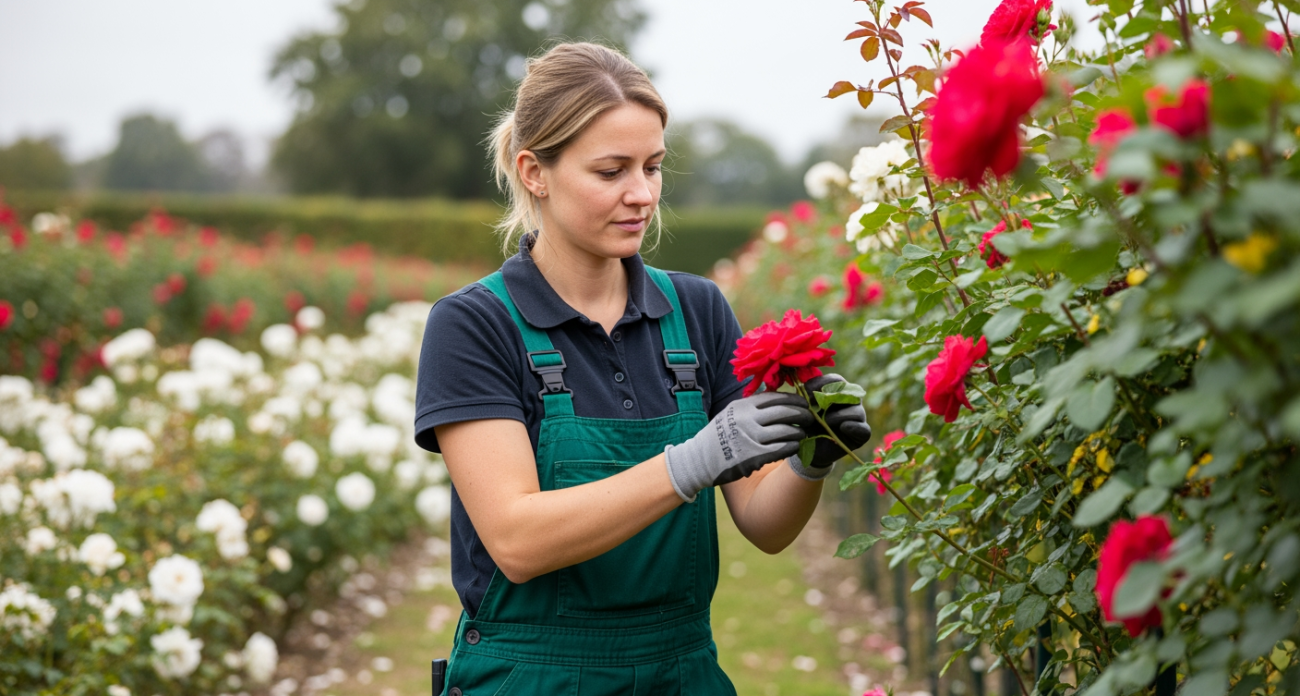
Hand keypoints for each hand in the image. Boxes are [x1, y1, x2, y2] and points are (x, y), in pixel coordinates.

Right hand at [664, 391, 813, 501]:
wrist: (699, 460)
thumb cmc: (717, 436)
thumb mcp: (730, 413)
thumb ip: (751, 406)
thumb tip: (775, 398)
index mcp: (743, 406)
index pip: (775, 397)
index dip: (794, 399)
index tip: (804, 402)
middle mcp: (747, 419)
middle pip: (785, 412)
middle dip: (802, 414)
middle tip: (811, 417)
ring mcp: (751, 438)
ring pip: (786, 431)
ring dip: (799, 432)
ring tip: (803, 433)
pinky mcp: (754, 456)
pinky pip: (781, 449)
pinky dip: (792, 446)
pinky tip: (796, 446)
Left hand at [788, 374, 872, 479]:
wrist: (810, 449)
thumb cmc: (807, 424)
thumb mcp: (803, 409)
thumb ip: (803, 397)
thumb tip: (801, 386)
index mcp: (838, 391)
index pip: (836, 380)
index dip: (821, 383)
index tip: (804, 390)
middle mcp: (851, 402)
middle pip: (849, 392)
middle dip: (831, 398)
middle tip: (814, 406)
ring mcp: (858, 418)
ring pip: (856, 411)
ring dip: (839, 415)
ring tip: (825, 421)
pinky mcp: (861, 435)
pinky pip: (863, 429)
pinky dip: (854, 427)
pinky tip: (842, 427)